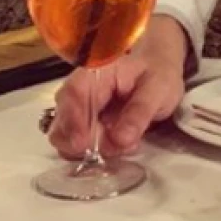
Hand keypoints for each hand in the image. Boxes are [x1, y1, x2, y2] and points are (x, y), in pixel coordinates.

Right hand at [47, 14, 187, 159]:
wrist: (157, 69)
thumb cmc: (157, 74)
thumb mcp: (158, 89)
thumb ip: (139, 112)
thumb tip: (120, 139)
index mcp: (95, 72)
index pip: (72, 95)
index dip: (73, 123)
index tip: (83, 145)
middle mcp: (78, 90)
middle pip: (62, 122)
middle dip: (83, 144)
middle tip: (118, 147)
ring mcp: (77, 108)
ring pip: (66, 137)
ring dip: (91, 150)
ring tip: (126, 143)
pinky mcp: (81, 123)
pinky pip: (77, 143)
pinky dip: (94, 151)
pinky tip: (120, 144)